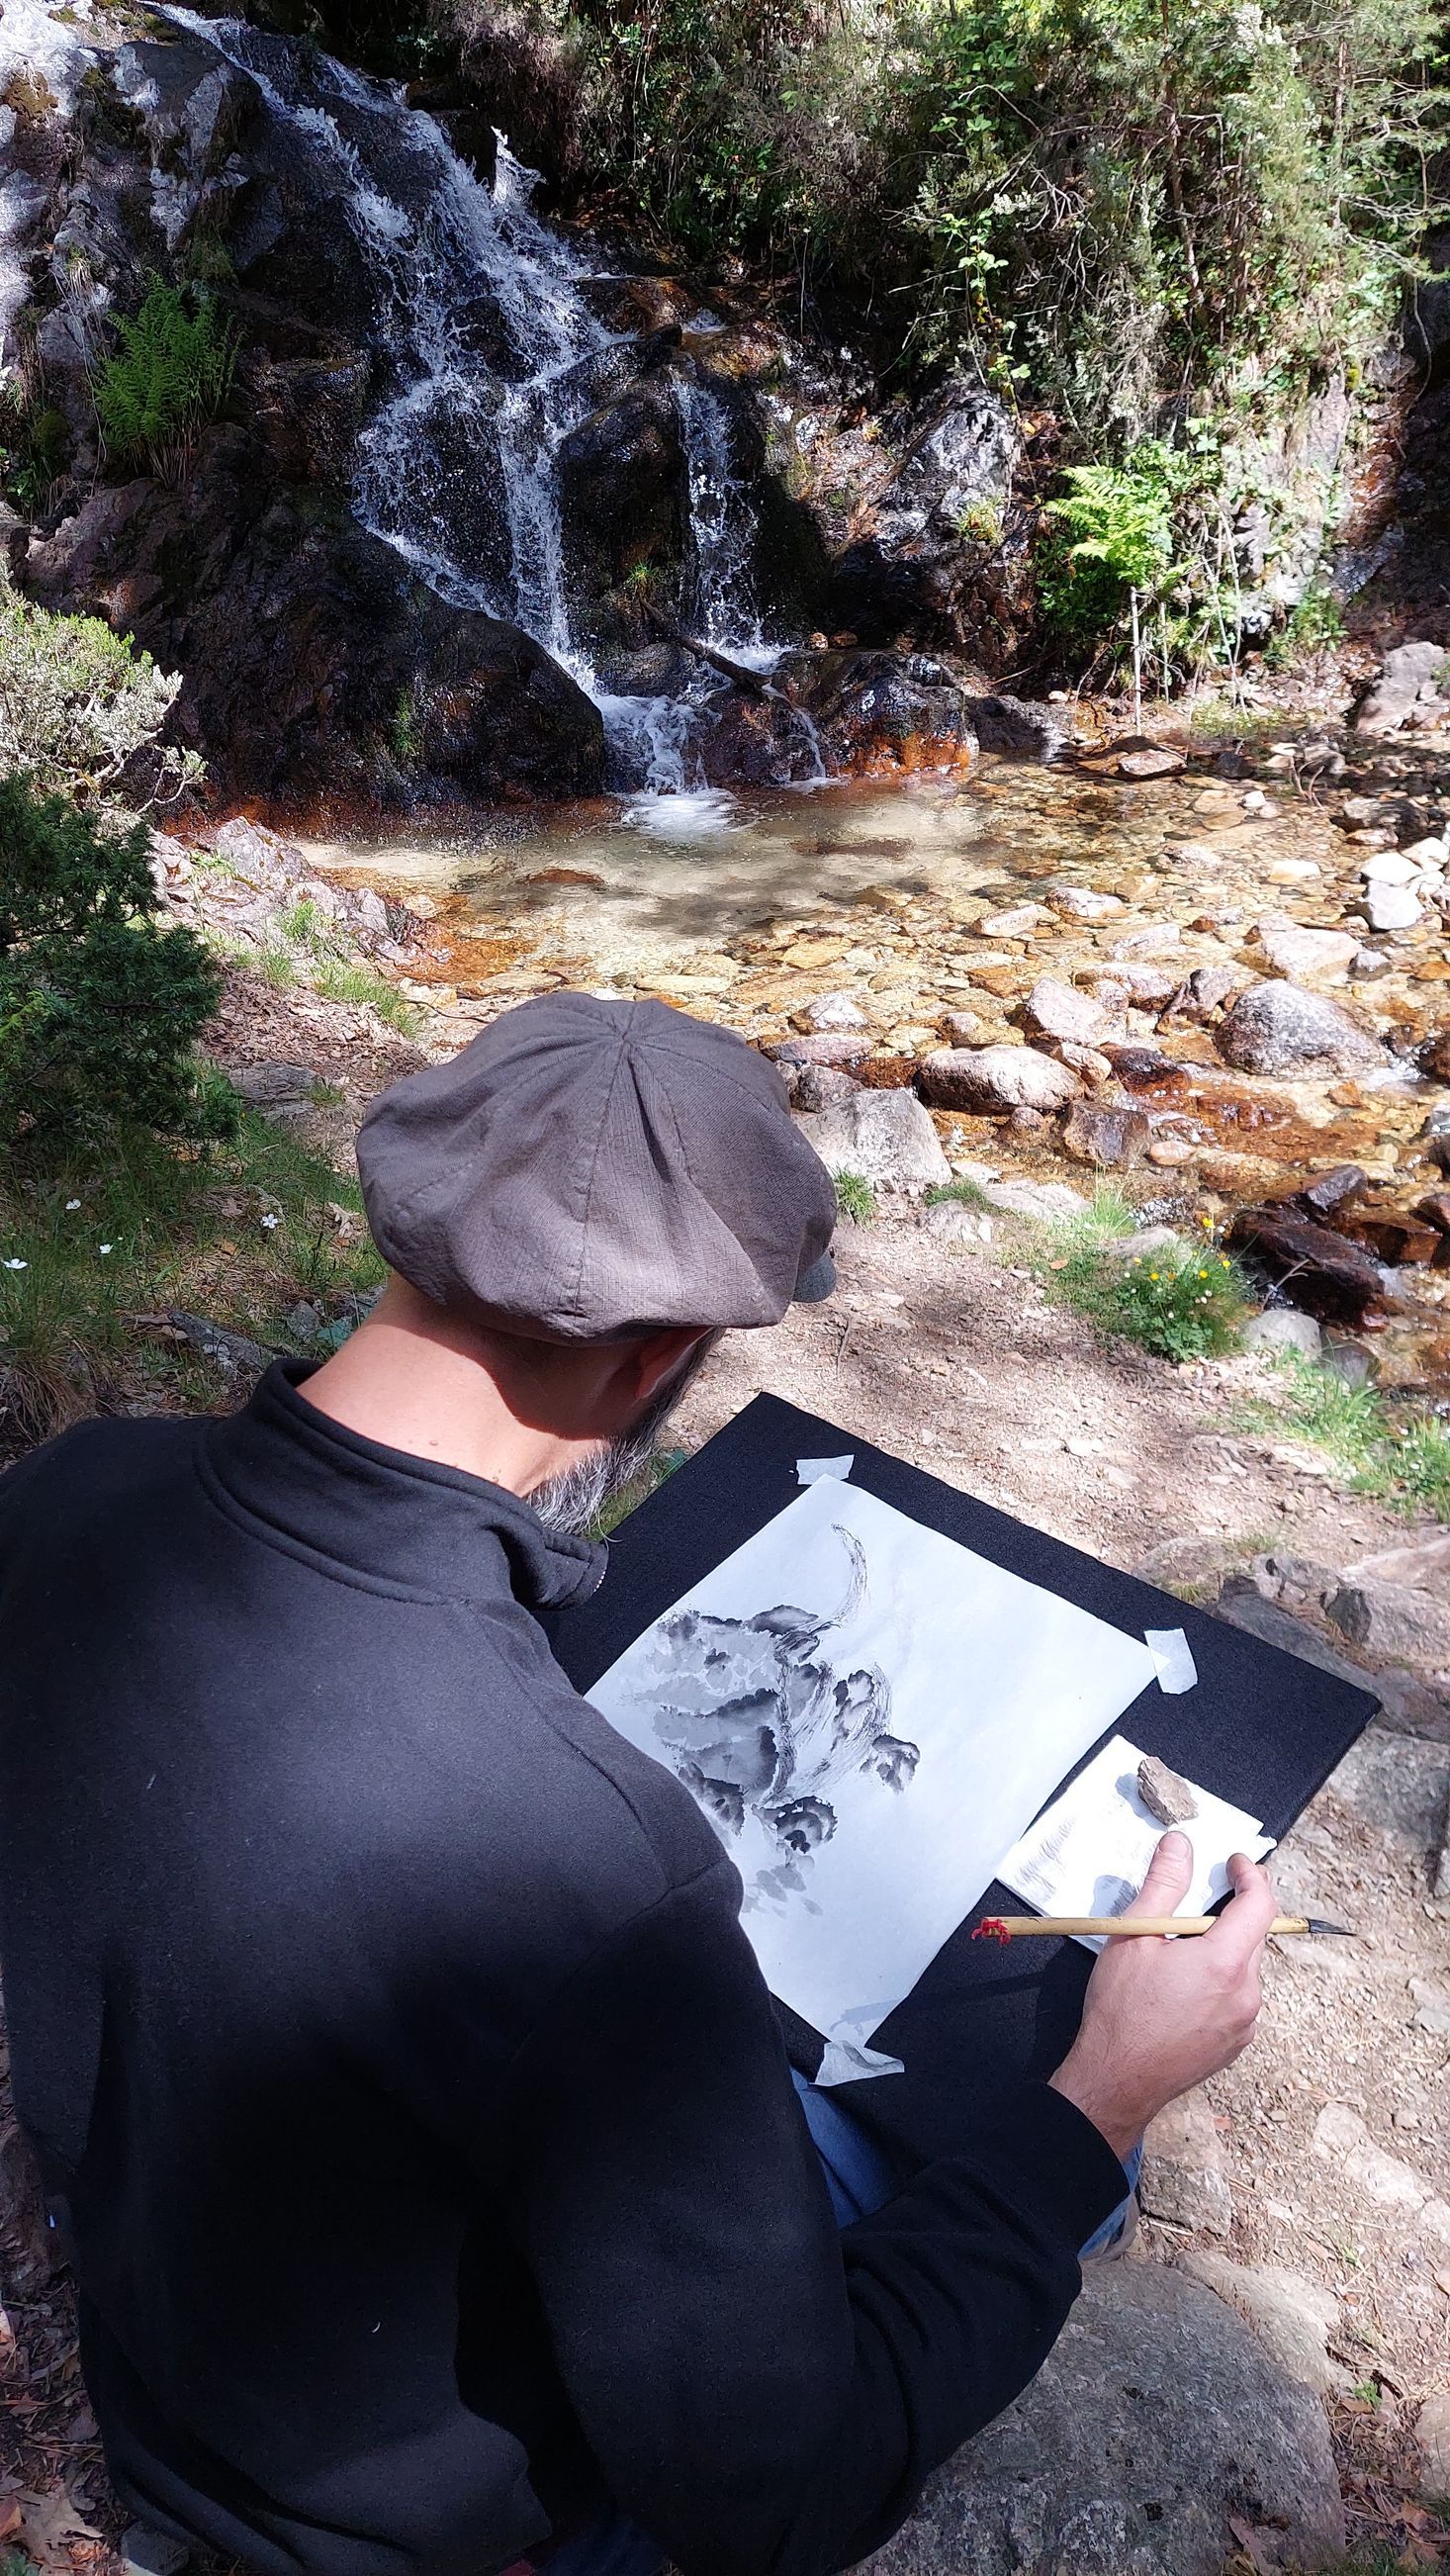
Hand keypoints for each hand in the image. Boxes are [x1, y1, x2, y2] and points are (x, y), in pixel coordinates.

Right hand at [1047, 1831, 1276, 2159]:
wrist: (1117, 2080)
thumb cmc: (1120, 2010)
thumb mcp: (1135, 1936)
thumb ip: (1163, 1884)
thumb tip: (1180, 1844)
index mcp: (1224, 1962)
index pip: (1261, 1903)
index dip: (1251, 1876)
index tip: (1235, 1863)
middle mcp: (1246, 1993)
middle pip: (1255, 1935)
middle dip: (1233, 1912)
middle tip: (1197, 1905)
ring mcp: (1245, 2023)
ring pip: (1246, 1968)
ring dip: (1224, 1950)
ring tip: (1180, 1955)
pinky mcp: (1236, 2044)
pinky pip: (1239, 1999)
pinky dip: (1221, 1983)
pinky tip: (1183, 1989)